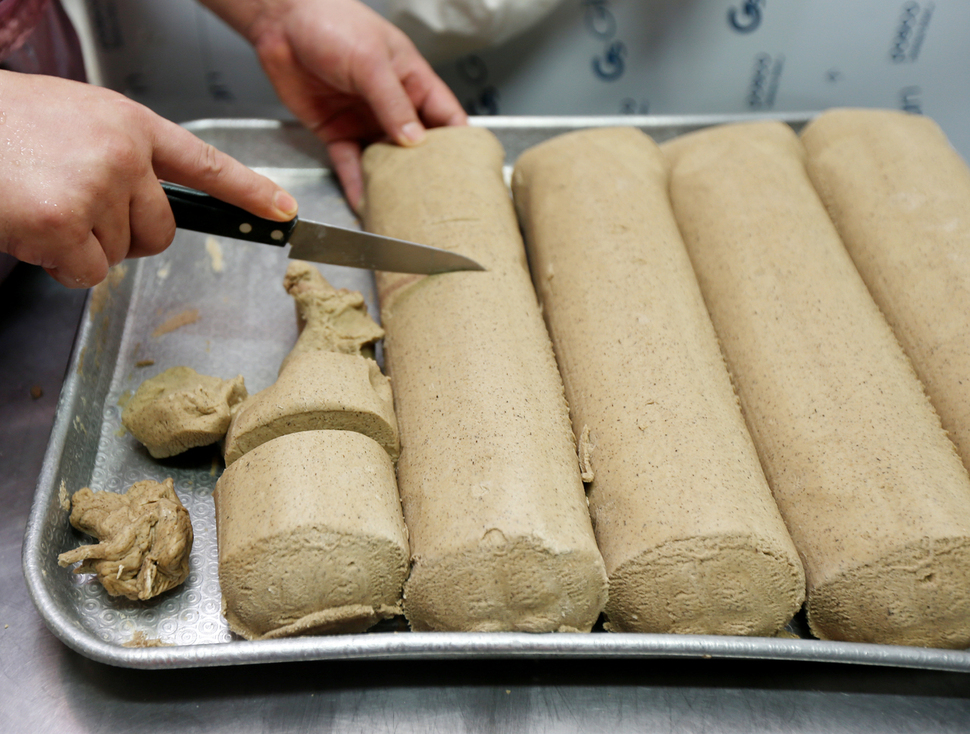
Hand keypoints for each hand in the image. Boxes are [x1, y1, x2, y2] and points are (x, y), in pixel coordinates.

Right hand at [0, 71, 298, 287]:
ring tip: (39, 204)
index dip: (248, 191)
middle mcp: (121, 152)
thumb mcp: (75, 120)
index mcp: (128, 123)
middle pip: (161, 231)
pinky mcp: (63, 220)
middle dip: (124, 236)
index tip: (282, 212)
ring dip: (80, 245)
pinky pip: (86, 272)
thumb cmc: (4, 126)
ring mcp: (95, 185)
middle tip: (75, 211)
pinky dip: (58, 264)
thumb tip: (146, 204)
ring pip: (119, 254)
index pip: (204, 163)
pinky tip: (29, 227)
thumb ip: (120, 156)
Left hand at [202, 0, 467, 210]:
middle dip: (427, 173)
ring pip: (385, 161)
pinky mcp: (337, 133)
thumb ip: (393, 102)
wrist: (281, 22)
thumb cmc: (332, 21)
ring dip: (392, 185)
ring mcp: (365, 121)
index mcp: (412, 81)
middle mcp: (392, 105)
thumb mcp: (372, 61)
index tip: (468, 170)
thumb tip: (415, 140)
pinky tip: (365, 204)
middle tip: (438, 200)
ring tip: (405, 209)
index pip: (445, 117)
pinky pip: (350, 165)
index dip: (458, 144)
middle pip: (417, 147)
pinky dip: (357, 185)